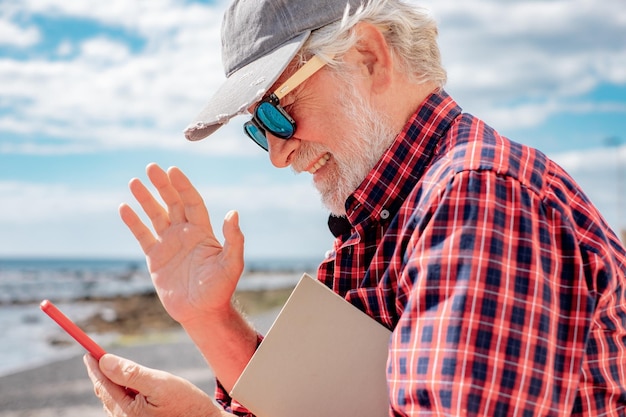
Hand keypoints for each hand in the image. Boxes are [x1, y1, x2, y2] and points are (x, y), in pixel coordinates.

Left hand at [84, 354, 230, 416]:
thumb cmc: (186, 404)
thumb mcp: (160, 383)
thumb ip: (131, 373)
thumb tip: (105, 361)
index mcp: (127, 411)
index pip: (104, 384)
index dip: (95, 366)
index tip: (88, 352)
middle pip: (106, 393)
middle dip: (100, 374)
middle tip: (94, 356)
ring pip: (113, 399)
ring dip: (110, 383)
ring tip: (108, 368)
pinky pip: (123, 405)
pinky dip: (120, 392)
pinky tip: (126, 385)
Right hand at [119, 163, 244, 323]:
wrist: (201, 312)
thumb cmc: (220, 289)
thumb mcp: (231, 263)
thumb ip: (234, 239)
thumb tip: (233, 213)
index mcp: (203, 232)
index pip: (191, 202)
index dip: (183, 186)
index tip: (173, 170)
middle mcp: (185, 233)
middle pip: (172, 203)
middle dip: (162, 185)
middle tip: (150, 167)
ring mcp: (169, 244)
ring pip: (155, 215)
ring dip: (145, 199)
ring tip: (134, 182)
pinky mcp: (155, 258)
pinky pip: (142, 236)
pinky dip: (133, 222)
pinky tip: (124, 208)